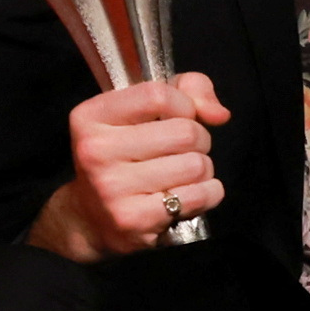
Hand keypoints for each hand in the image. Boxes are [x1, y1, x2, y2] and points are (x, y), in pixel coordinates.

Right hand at [33, 70, 226, 258]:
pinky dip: (206, 195)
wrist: (91, 218)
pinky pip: (199, 196)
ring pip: (197, 165)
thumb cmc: (125, 156)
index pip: (158, 95)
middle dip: (198, 141)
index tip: (178, 118)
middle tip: (180, 152)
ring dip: (201, 170)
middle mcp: (95, 150)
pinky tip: (184, 197)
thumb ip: (187, 90)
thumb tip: (218, 114)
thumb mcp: (142, 111)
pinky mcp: (133, 219)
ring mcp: (112, 188)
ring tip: (179, 175)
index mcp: (91, 116)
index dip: (184, 105)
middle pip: (185, 132)